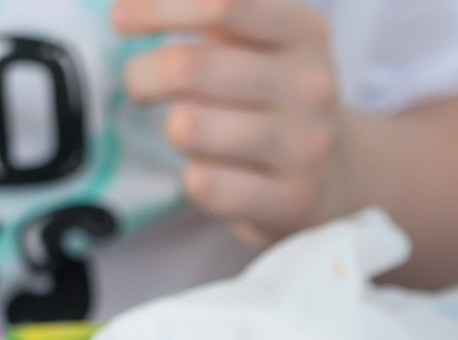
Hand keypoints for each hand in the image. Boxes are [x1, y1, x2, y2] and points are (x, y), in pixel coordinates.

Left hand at [115, 0, 350, 246]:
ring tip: (186, 130)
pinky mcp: (293, 201)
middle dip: (141, 75)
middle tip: (140, 86)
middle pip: (188, 66)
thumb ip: (211, 10)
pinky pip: (203, 184)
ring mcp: (306, 147)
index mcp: (304, 32)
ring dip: (172, 129)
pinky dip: (192, 179)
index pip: (219, 3)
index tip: (120, 21)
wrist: (337, 176)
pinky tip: (212, 174)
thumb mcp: (260, 38)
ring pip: (189, 127)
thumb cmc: (273, 95)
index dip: (156, 7)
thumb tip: (129, 6)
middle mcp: (312, 86)